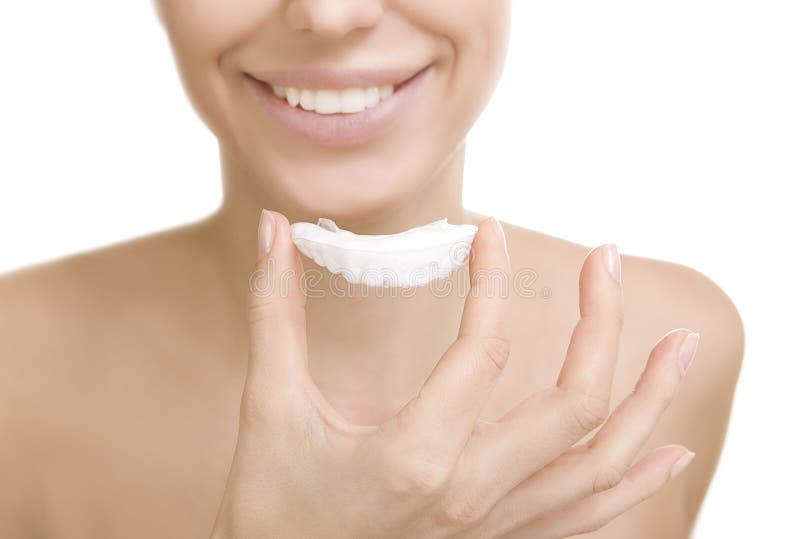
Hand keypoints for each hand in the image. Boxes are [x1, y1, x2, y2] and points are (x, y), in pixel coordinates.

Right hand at [210, 210, 697, 538]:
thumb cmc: (270, 509)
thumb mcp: (269, 409)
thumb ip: (275, 314)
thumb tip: (273, 229)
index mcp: (415, 455)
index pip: (481, 350)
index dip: (490, 280)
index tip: (487, 232)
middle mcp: (471, 496)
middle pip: (573, 403)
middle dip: (601, 322)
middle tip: (607, 258)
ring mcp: (495, 528)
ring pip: (600, 463)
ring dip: (649, 399)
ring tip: (680, 342)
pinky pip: (589, 517)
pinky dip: (637, 481)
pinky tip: (673, 449)